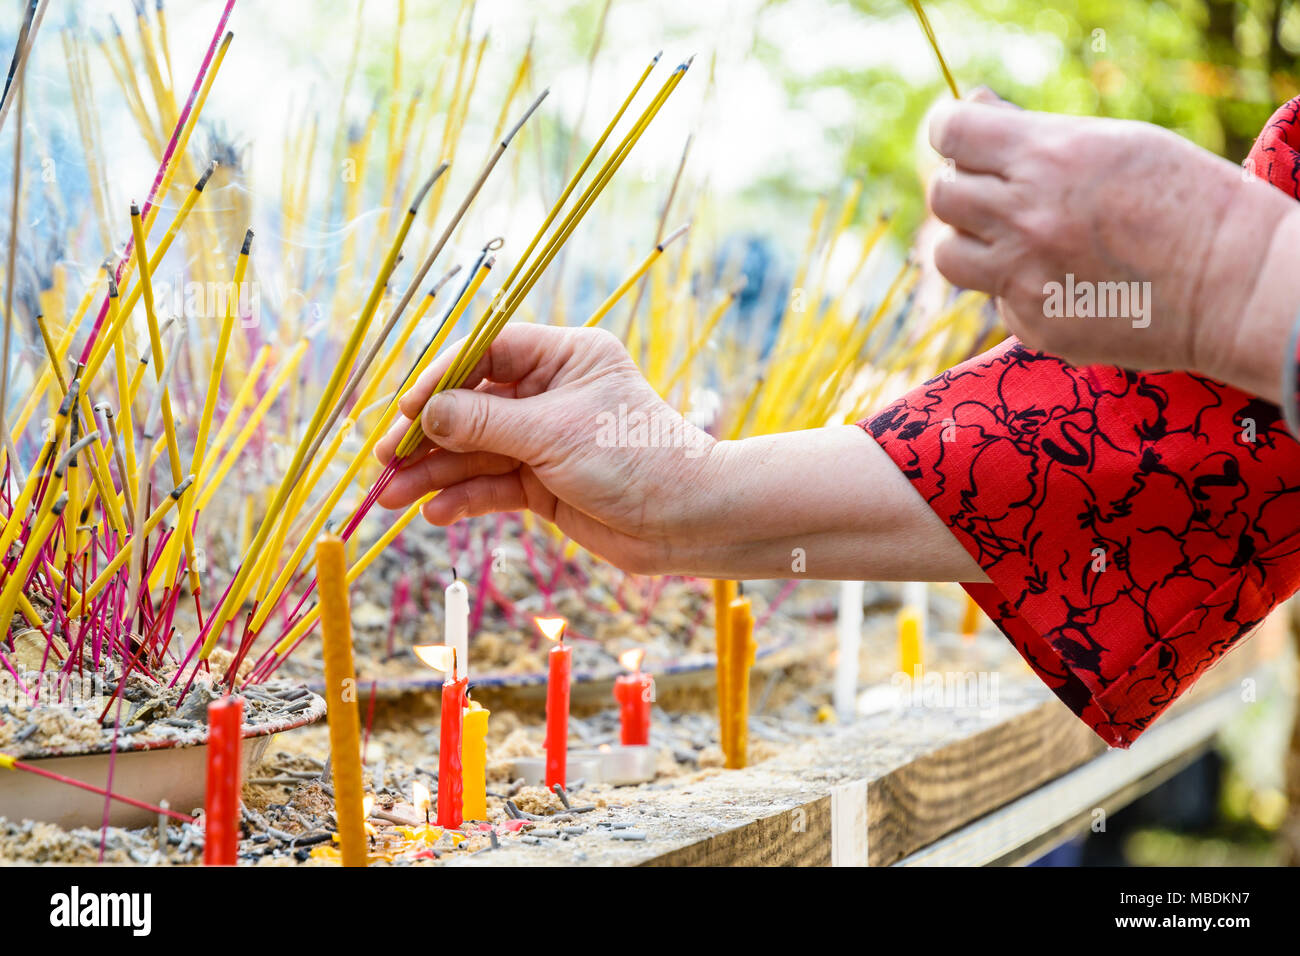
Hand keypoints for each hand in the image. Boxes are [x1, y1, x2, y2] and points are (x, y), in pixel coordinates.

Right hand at [375, 324, 716, 574]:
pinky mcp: (545, 483)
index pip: (487, 353)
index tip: (406, 409)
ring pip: (476, 451)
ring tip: (390, 497)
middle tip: (382, 459)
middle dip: (427, 435)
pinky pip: (493, 486)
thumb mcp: (552, 434)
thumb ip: (483, 423)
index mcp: (564, 357)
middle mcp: (552, 393)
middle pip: (472, 406)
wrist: (686, 520)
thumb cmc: (633, 458)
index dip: (441, 379)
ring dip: (434, 473)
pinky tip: (434, 513)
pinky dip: (464, 498)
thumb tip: (423, 414)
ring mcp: (546, 440)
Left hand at [925, 90, 1299, 400]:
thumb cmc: (1181, 197)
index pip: (951, 133)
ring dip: (971, 242)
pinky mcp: (1031, 322)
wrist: (1230, 283)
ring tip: (1015, 239)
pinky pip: (994, 298)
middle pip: (943, 195)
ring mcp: (1022, 275)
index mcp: (1046, 157)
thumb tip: (972, 108)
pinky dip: (1016, 288)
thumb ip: (1032, 132)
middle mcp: (1023, 216)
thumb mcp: (1112, 140)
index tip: (961, 139)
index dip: (950, 131)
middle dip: (963, 186)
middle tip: (996, 192)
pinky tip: (1064, 282)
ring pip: (947, 254)